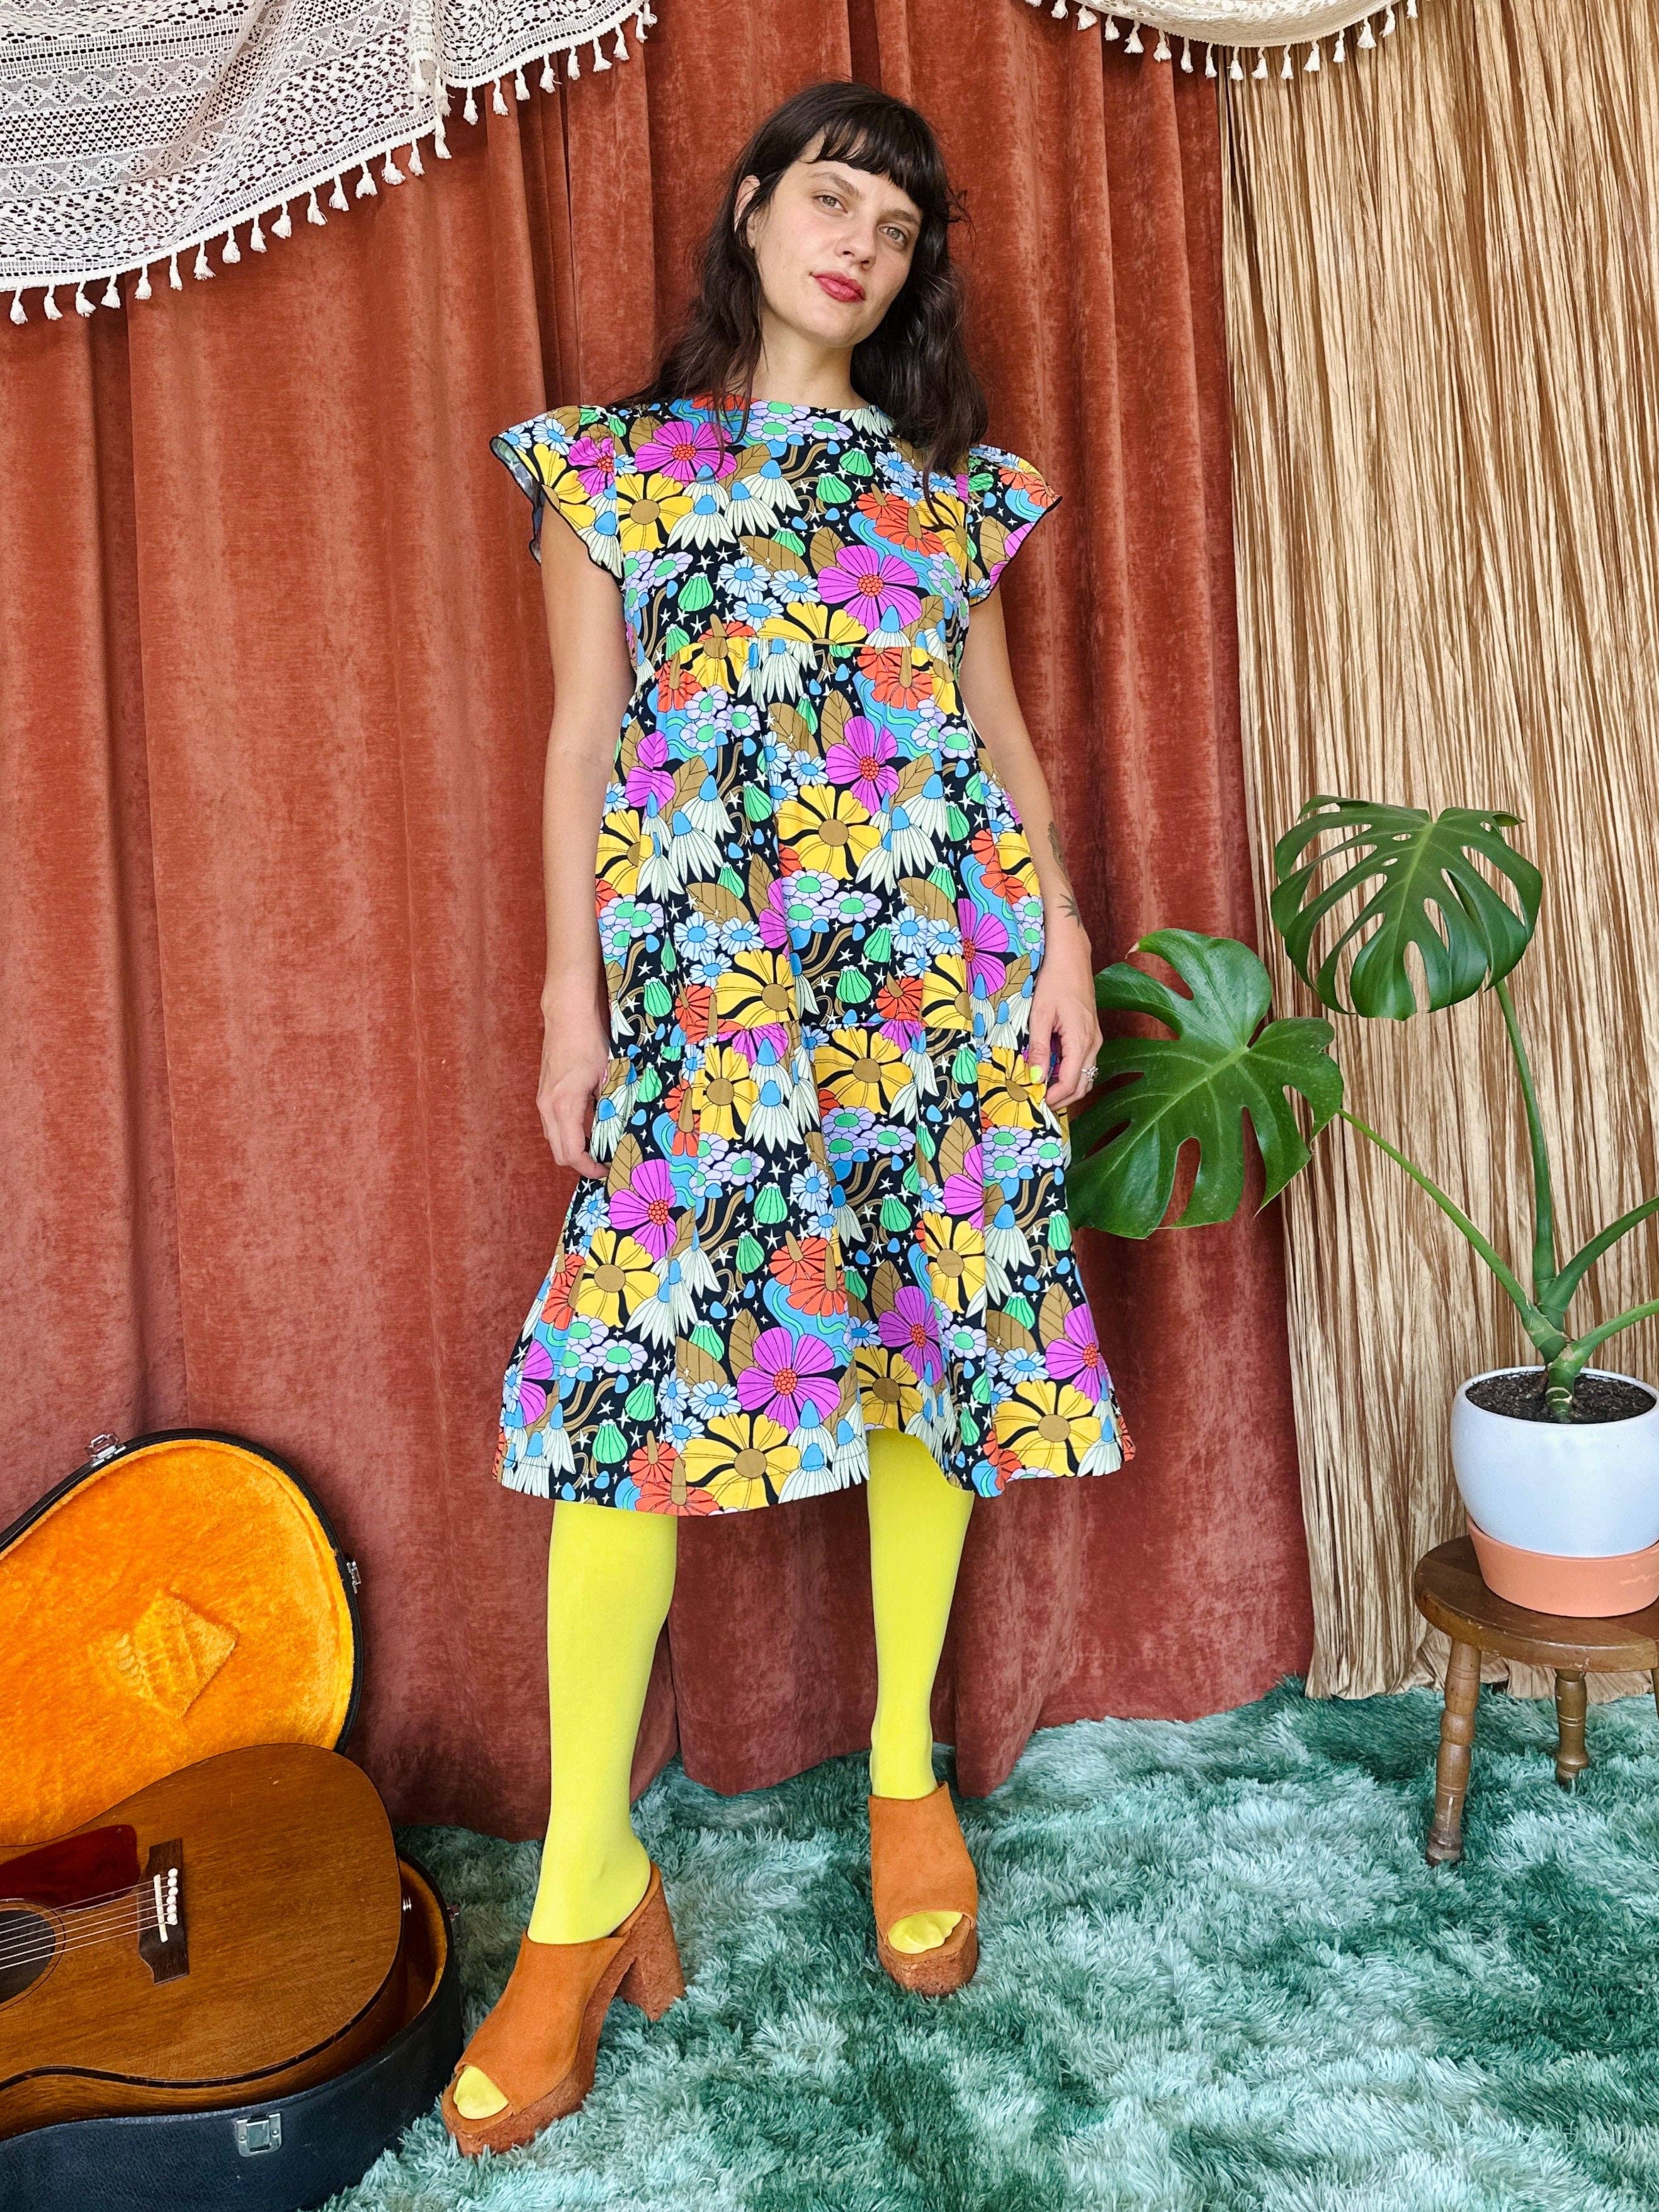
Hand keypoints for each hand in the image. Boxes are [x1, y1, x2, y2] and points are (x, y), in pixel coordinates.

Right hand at [537, 991, 611, 1178]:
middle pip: (559, 1152)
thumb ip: (609, 1107)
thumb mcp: (607, 1076)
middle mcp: (547, 1106)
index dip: (589, 1168)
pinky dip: (568, 1132)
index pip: (572, 1153)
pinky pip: (553, 1124)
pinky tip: (589, 1124)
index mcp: (563, 1106)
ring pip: (554, 1138)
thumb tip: (618, 1131)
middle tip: (605, 1160)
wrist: (567, 1013)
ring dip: (574, 1146)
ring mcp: (542, 1100)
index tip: (607, 1170)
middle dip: (581, 1162)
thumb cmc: (589, 1040)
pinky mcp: (544, 1093)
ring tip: (600, 1143)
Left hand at [1028, 920, 1102, 1113]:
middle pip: (1082, 1084)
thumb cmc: (1054, 981)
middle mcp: (1093, 1042)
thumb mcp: (1040, 1015)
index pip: (1071, 1081)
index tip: (1036, 1102)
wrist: (1071, 958)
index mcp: (1081, 1039)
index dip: (1054, 1097)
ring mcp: (1095, 1038)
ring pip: (1086, 1075)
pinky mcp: (1092, 1034)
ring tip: (1043, 1090)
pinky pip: (1085, 1062)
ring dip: (1067, 1087)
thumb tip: (1036, 1077)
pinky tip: (1052, 1071)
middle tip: (1038, 1102)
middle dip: (1062, 1098)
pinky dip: (1071, 1073)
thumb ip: (1040, 1048)